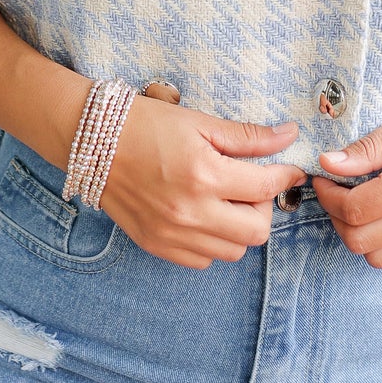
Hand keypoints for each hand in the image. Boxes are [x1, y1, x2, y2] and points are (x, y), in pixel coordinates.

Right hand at [97, 95, 308, 269]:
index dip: (285, 176)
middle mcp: (190, 212)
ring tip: (226, 201)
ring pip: (233, 251)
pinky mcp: (157, 245)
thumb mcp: (200, 122)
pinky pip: (202, 260)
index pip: (265, 188)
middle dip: (263, 207)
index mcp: (204, 176)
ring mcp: (172, 234)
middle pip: (257, 231)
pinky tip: (203, 216)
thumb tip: (288, 136)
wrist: (93, 142)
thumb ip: (247, 136)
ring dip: (239, 227)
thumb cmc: (146, 125)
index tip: (288, 170)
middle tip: (250, 186)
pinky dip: (212, 243)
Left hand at [310, 79, 381, 272]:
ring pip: (379, 259)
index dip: (327, 196)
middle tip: (336, 190)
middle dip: (337, 217)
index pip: (353, 211)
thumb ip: (367, 149)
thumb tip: (327, 163)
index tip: (323, 177)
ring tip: (361, 204)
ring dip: (360, 235)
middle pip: (360, 242)